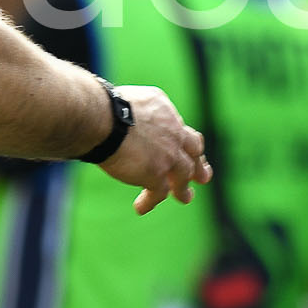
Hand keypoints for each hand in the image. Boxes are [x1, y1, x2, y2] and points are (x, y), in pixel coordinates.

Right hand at [98, 85, 211, 213]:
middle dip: (198, 163)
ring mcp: (168, 155)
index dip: (182, 141)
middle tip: (203, 176)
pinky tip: (141, 207)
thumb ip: (137, 111)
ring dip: (183, 188)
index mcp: (164, 111)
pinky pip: (159, 193)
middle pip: (193, 149)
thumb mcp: (129, 99)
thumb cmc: (104, 107)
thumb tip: (124, 116)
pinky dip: (150, 201)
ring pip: (184, 175)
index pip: (179, 128)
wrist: (105, 119)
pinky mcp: (156, 174)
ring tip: (185, 198)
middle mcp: (172, 132)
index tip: (183, 147)